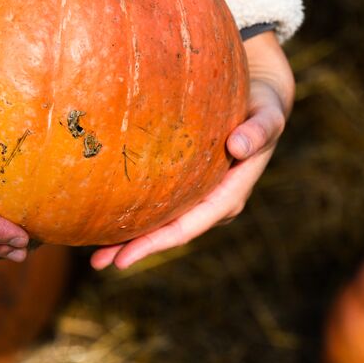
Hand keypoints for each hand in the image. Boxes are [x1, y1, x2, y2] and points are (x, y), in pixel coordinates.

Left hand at [91, 31, 294, 269]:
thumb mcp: (267, 114)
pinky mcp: (191, 186)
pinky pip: (162, 205)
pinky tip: (109, 220)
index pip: (191, 224)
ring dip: (132, 238)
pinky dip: (137, 215)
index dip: (158, 242)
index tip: (127, 256)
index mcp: (232, 192)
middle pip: (172, 231)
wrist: (260, 101)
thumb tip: (239, 145)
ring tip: (95, 254)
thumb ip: (260, 130)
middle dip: (136, 247)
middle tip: (98, 261)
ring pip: (164, 222)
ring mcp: (202, 197)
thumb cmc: (262, 105)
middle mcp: (216, 202)